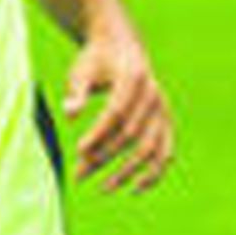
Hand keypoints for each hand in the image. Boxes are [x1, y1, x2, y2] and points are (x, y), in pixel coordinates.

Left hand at [63, 26, 174, 194]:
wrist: (122, 45)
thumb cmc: (96, 60)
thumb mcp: (81, 71)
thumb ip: (77, 92)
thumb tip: (70, 114)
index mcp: (133, 78)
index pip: (116, 113)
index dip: (99, 134)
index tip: (79, 152)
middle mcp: (153, 95)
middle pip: (130, 134)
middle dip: (103, 156)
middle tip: (78, 175)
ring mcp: (162, 110)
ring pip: (149, 147)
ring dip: (127, 171)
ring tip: (103, 188)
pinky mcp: (166, 121)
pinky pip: (165, 151)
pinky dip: (155, 172)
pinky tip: (135, 189)